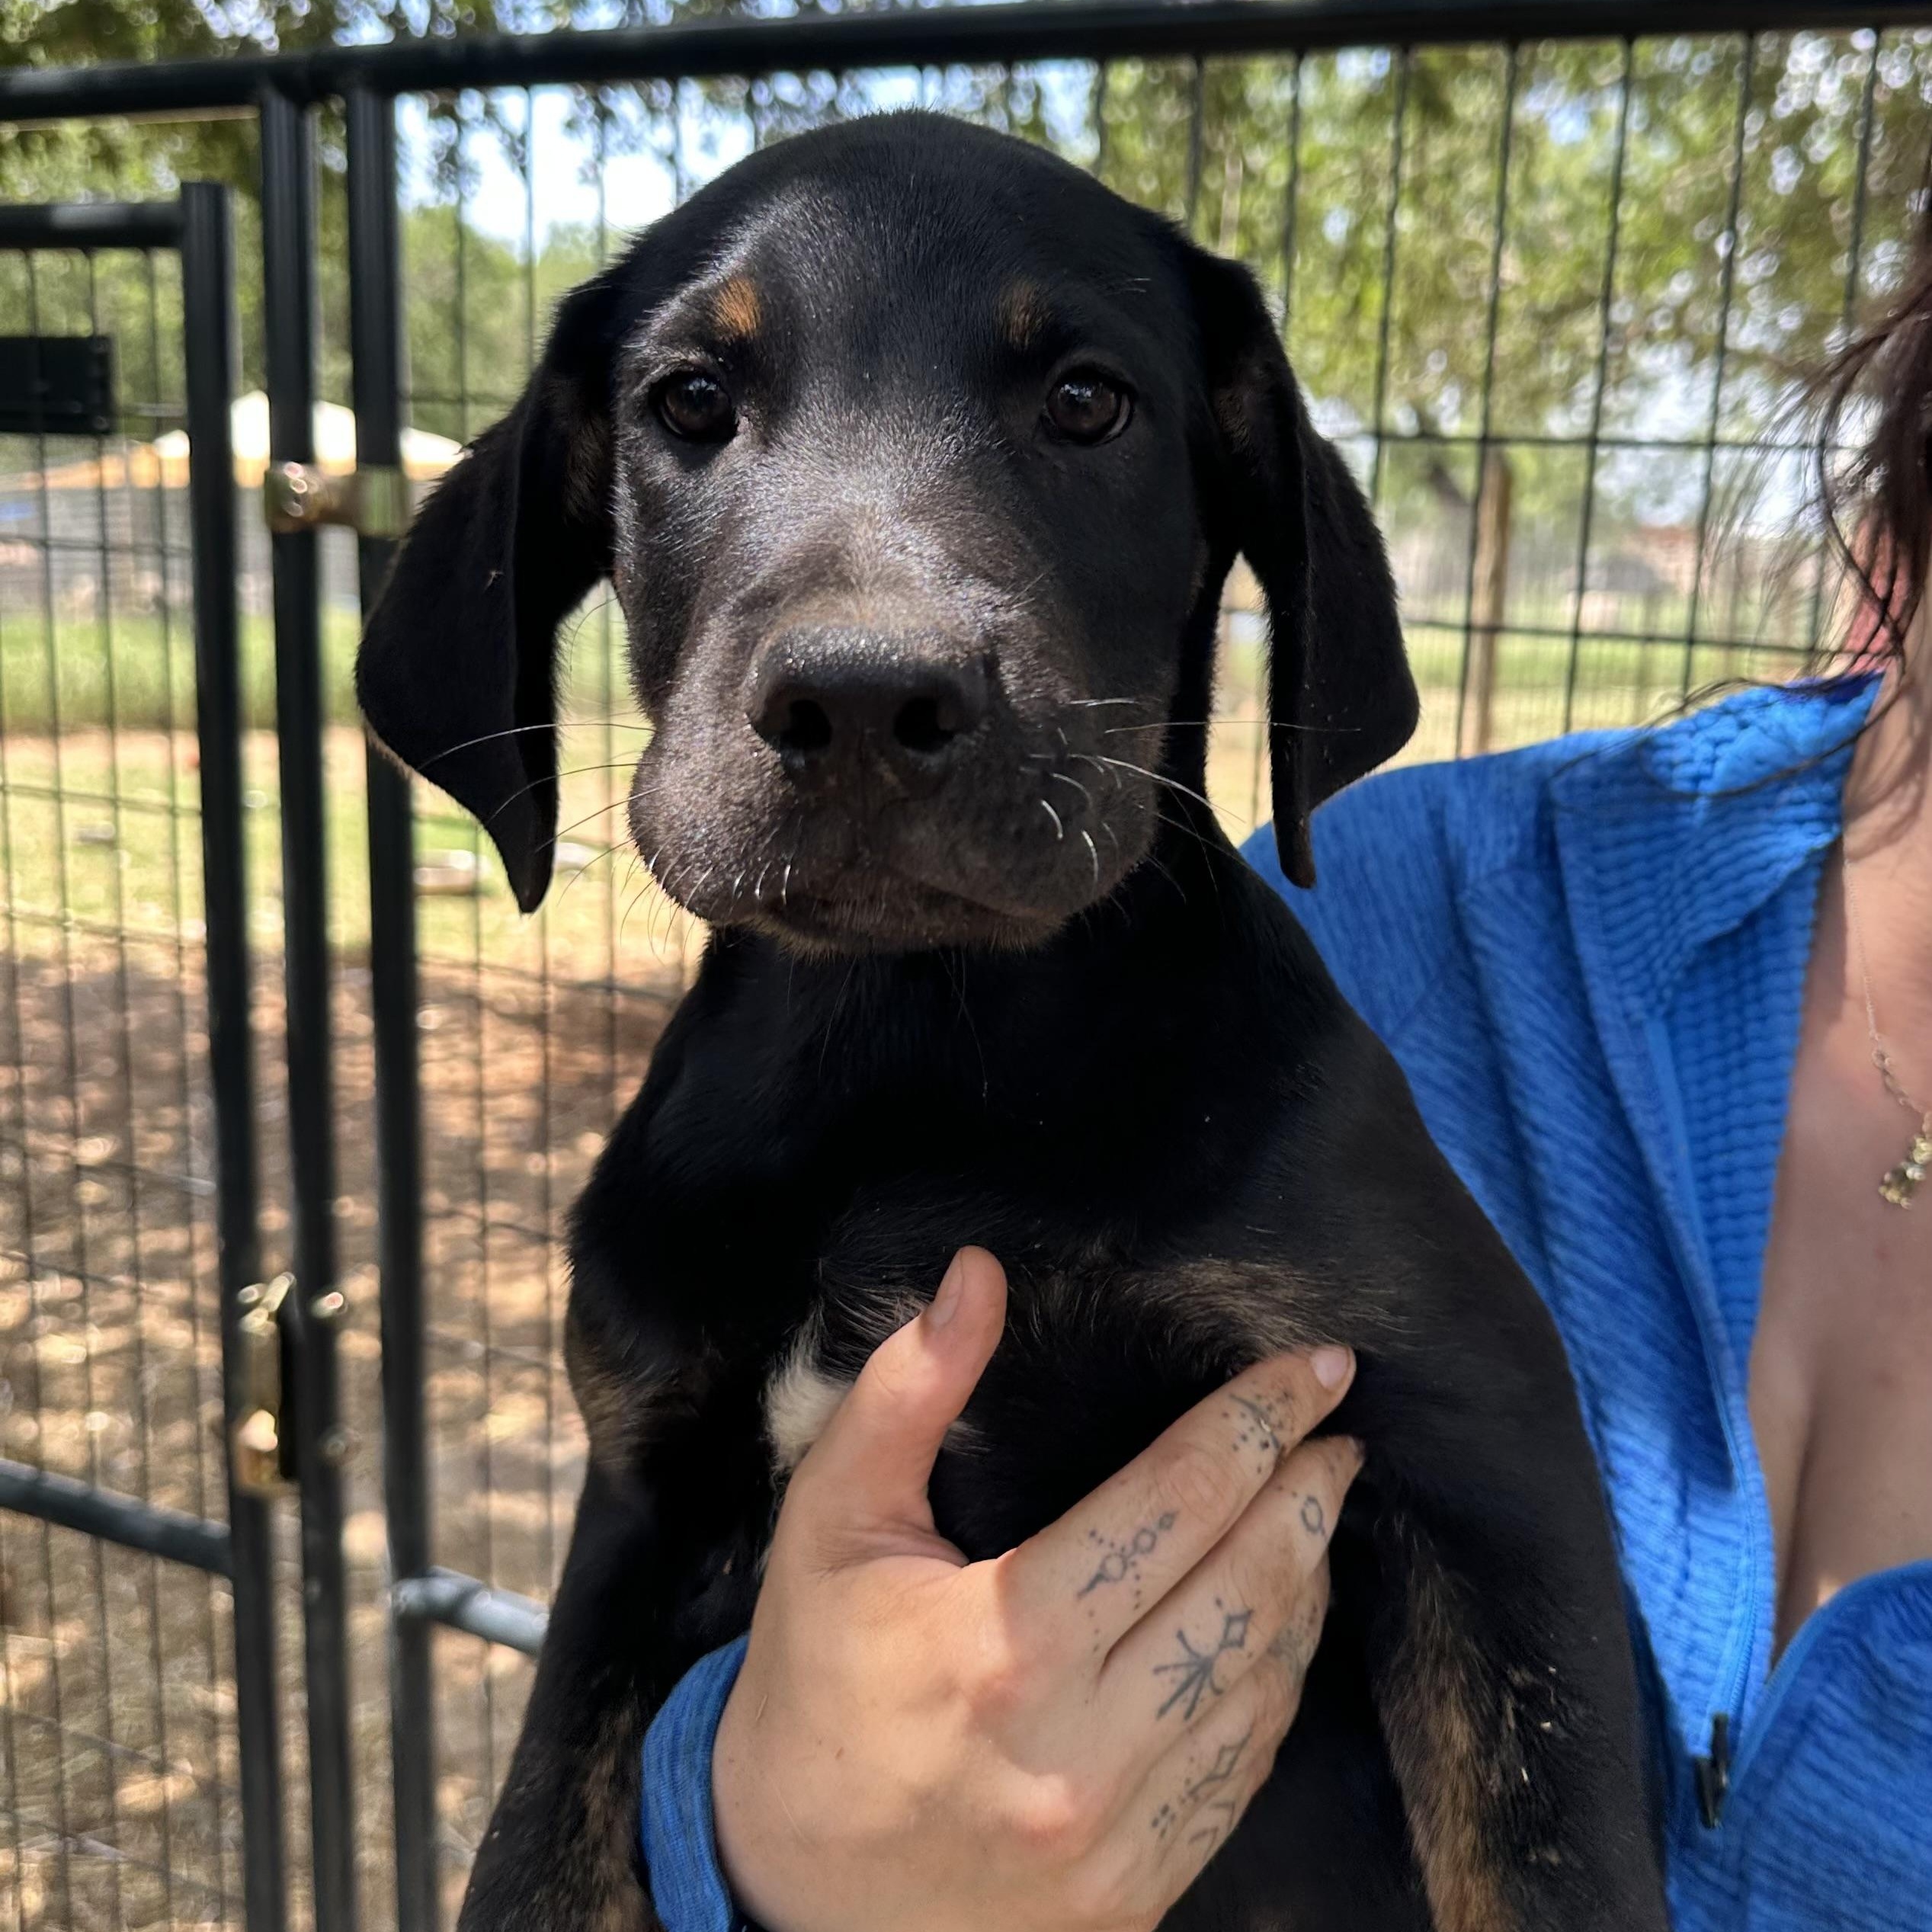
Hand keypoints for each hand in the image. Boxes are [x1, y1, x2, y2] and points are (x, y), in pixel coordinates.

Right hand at [712, 1246, 1362, 1931]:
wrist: (797, 1889)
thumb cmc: (815, 1679)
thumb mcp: (830, 1520)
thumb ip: (907, 1391)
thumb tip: (977, 1275)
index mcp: (1002, 1644)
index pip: (1176, 1502)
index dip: (1256, 1421)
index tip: (1315, 1369)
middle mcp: (1075, 1748)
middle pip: (1246, 1588)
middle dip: (1308, 1491)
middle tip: (1338, 1427)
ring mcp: (1117, 1834)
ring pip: (1264, 1679)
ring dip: (1307, 1581)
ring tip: (1317, 1508)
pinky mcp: (1139, 1890)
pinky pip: (1245, 1767)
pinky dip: (1280, 1679)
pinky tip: (1284, 1621)